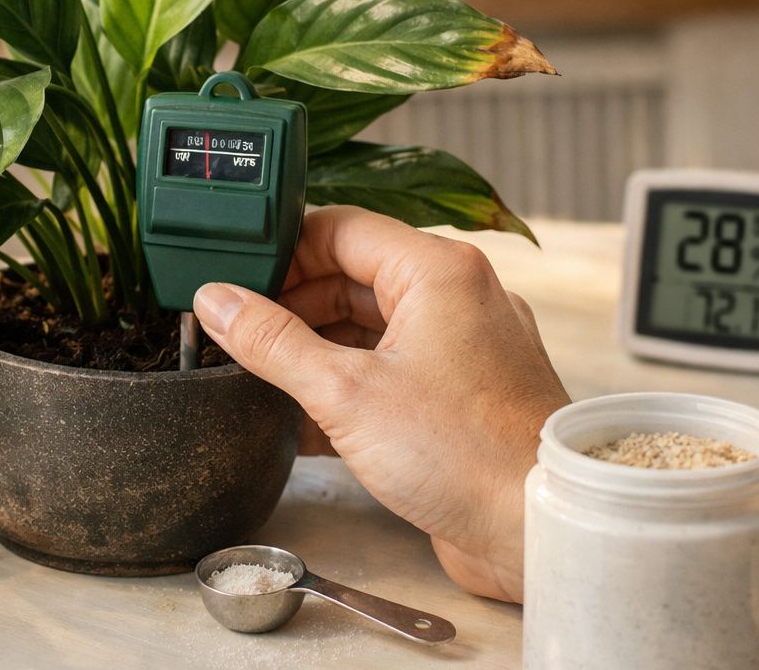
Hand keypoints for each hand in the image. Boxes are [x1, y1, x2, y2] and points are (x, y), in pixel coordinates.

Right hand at [193, 205, 569, 602]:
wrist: (540, 528)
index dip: (282, 250)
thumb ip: (273, 342)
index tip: (236, 279)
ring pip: (369, 329)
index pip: (341, 229)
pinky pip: (389, 373)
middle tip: (238, 333)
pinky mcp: (459, 397)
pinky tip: (299, 420)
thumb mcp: (345, 392)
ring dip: (314, 351)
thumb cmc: (466, 453)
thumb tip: (218, 302)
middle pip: (352, 278)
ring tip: (258, 376)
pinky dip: (344, 388)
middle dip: (291, 306)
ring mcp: (462, 349)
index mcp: (438, 272)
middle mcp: (457, 299)